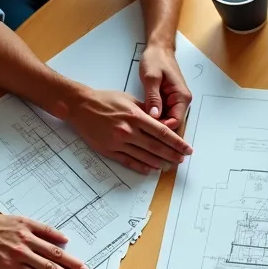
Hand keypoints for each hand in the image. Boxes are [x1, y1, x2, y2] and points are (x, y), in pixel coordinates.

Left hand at [0, 202, 88, 268]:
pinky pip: (45, 230)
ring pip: (52, 250)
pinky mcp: (25, 223)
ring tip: (82, 266)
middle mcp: (22, 251)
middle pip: (51, 267)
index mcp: (13, 265)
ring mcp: (25, 236)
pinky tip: (67, 242)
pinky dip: (57, 235)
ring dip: (69, 260)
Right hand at [66, 88, 192, 174]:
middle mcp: (128, 130)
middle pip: (156, 147)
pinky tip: (151, 169)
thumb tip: (161, 122)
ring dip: (159, 163)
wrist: (80, 106)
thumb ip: (146, 111)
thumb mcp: (128, 99)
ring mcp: (118, 142)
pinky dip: (142, 167)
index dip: (176, 142)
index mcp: (135, 116)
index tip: (186, 148)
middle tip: (182, 160)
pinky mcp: (109, 150)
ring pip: (144, 156)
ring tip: (170, 166)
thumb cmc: (104, 100)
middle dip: (172, 154)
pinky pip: (129, 161)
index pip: (162, 132)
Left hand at [139, 44, 191, 131]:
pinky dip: (153, 116)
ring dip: (155, 123)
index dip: (162, 128)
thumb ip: (153, 97)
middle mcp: (181, 101)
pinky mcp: (168, 100)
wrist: (158, 49)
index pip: (175, 122)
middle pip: (172, 123)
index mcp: (181, 97)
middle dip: (158, 128)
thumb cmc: (156, 59)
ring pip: (166, 120)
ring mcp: (174, 102)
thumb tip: (154, 115)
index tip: (148, 129)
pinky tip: (142, 116)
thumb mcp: (151, 78)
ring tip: (140, 124)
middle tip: (141, 130)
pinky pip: (162, 113)